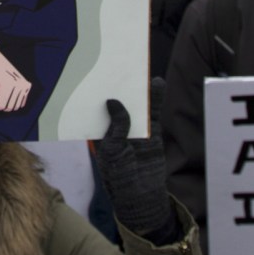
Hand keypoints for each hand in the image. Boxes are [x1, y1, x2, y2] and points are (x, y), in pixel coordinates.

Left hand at [0, 48, 30, 111]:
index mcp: (6, 85)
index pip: (0, 106)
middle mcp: (17, 85)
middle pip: (8, 107)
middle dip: (0, 104)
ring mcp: (23, 85)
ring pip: (16, 105)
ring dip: (7, 103)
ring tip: (1, 95)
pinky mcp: (26, 84)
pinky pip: (22, 101)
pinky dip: (16, 102)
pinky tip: (9, 96)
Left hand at [94, 78, 179, 244]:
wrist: (141, 193)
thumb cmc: (119, 174)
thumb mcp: (112, 150)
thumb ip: (116, 126)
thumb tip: (113, 101)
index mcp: (99, 128)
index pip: (95, 104)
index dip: (95, 89)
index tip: (95, 70)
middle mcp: (115, 123)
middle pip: (116, 98)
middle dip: (116, 83)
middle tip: (118, 61)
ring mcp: (134, 124)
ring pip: (135, 102)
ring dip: (137, 87)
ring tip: (139, 68)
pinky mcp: (151, 128)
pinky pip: (153, 110)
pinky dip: (156, 97)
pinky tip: (158, 83)